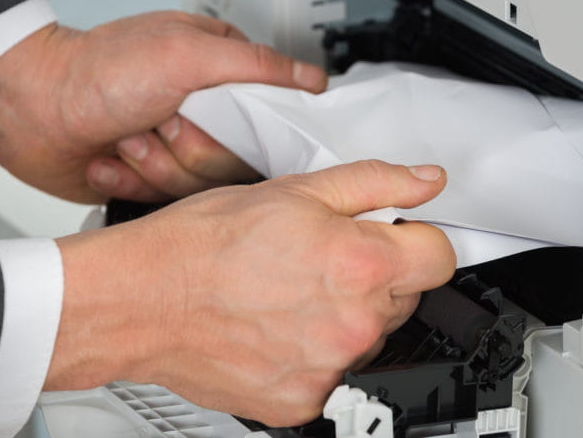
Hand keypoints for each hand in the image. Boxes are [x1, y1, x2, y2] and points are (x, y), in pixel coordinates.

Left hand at [0, 12, 326, 202]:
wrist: (30, 108)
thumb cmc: (96, 72)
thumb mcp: (186, 52)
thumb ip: (255, 66)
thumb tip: (311, 78)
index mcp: (221, 81)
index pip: (267, 127)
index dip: (242, 137)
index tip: (216, 130)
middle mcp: (202, 119)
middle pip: (230, 166)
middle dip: (187, 149)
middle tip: (158, 120)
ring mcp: (175, 151)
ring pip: (196, 190)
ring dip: (153, 164)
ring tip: (127, 136)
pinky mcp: (149, 180)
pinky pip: (161, 203)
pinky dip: (130, 180)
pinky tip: (111, 157)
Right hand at [46, 160, 455, 425]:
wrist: (142, 299)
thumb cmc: (204, 244)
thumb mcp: (294, 190)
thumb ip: (374, 183)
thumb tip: (425, 181)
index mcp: (359, 264)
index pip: (439, 256)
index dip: (416, 239)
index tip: (393, 238)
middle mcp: (352, 324)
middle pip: (403, 297)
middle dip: (373, 275)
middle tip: (318, 259)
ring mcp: (327, 369)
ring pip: (367, 336)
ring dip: (343, 316)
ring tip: (288, 293)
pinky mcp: (301, 401)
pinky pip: (332, 374)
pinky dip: (313, 354)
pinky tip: (275, 327)